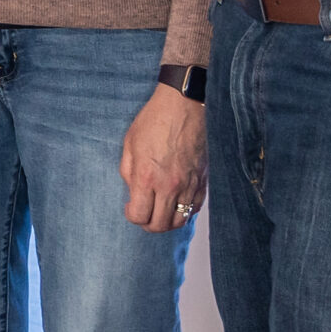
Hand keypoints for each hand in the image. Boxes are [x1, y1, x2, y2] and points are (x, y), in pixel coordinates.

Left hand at [119, 84, 206, 232]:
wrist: (184, 106)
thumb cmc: (154, 121)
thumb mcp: (129, 143)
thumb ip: (128, 171)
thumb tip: (132, 191)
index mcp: (147, 177)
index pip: (140, 216)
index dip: (132, 216)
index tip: (130, 208)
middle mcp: (170, 186)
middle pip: (160, 225)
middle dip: (148, 224)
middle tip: (143, 214)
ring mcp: (189, 185)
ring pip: (180, 221)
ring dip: (167, 221)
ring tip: (160, 212)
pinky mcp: (202, 181)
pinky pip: (195, 208)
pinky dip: (185, 211)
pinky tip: (176, 202)